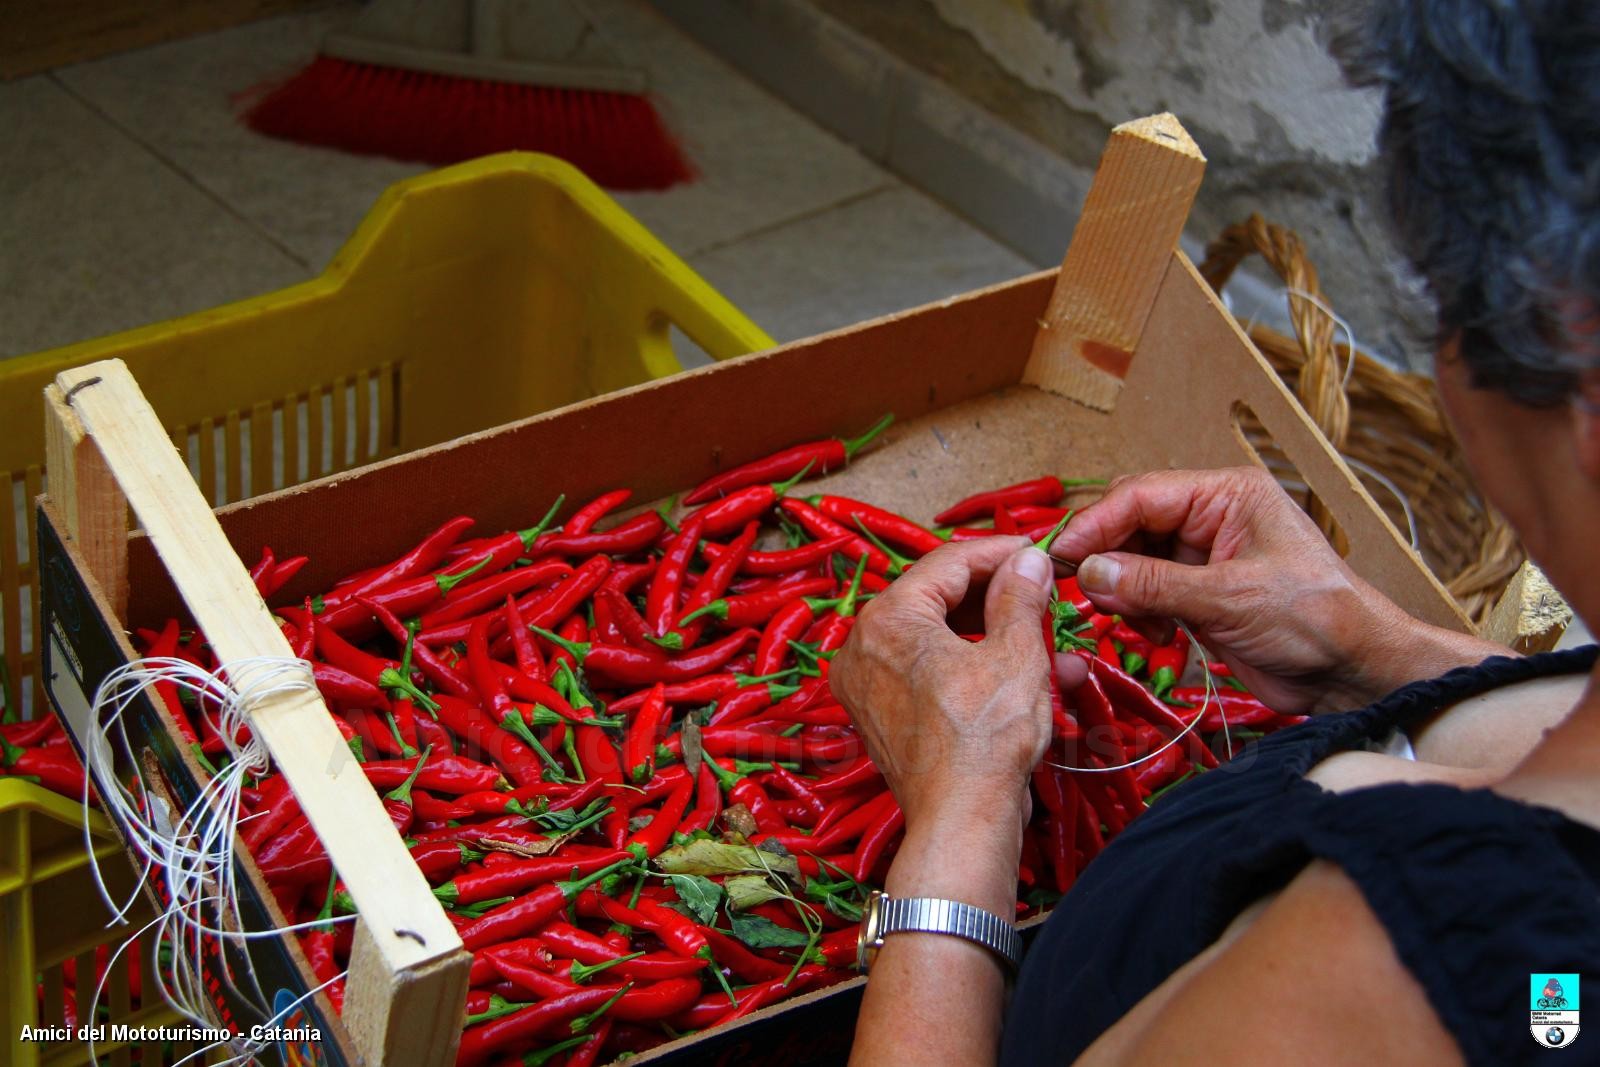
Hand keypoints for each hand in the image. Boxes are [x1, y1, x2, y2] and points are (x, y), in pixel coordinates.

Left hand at [830, 538, 1055, 838]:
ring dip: (996, 636)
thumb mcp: (1015, 655)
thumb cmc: (985, 739)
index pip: (948, 562)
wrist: (960, 822)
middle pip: (938, 599)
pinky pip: (930, 673)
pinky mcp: (880, 716)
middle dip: (998, 597)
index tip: (1037, 550)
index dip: (999, 553)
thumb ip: (1020, 596)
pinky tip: (1028, 675)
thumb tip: (1028, 559)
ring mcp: (867, 684)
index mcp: (887, 619)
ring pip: (939, 638)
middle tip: (1042, 591)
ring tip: (1051, 640)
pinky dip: (974, 668)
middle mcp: (862, 646)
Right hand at [1047, 467, 1493, 713]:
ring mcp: (1205, 557)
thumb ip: (1153, 584)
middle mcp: (1212, 517)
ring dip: (1122, 590)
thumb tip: (1088, 571)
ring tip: (1132, 621)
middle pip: (1132, 523)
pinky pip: (1149, 593)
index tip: (1058, 554)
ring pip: (1134, 560)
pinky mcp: (1201, 595)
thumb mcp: (1229, 598)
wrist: (1355, 672)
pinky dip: (1139, 612)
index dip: (1096, 523)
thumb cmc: (1314, 619)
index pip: (1142, 495)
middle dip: (1106, 557)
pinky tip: (1156, 634)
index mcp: (1226, 494)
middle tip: (1076, 589)